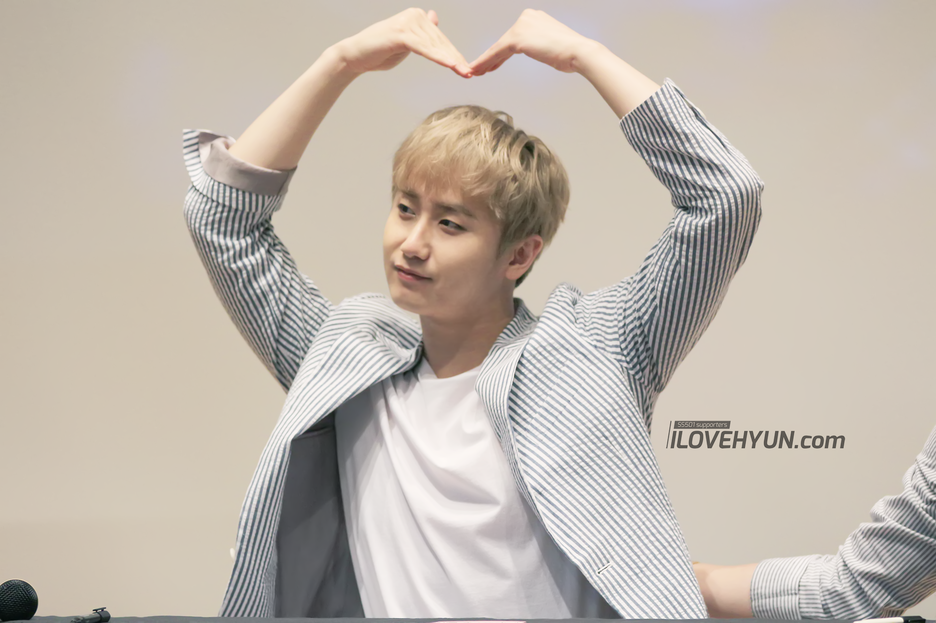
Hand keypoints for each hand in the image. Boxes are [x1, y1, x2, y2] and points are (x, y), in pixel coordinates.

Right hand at [334, 8, 471, 77]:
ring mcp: (407, 23)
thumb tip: (434, 18)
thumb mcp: (406, 42)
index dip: (453, 55)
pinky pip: (424, 48)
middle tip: (471, 73)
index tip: (467, 68)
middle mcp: (414, 15)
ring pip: (435, 46)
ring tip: (465, 73)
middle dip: (456, 60)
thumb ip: (422, 34)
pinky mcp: (401, 33)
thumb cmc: (380, 53)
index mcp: (417, 17)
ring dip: (451, 61)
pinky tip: (451, 65)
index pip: (440, 39)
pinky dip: (438, 57)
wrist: (355, 56)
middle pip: (440, 43)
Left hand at [469, 9, 597, 75]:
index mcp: (535, 17)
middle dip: (491, 58)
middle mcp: (526, 17)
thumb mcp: (552, 44)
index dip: (501, 53)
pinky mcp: (517, 38)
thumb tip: (540, 49)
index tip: (492, 64)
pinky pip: (496, 52)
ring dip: (485, 62)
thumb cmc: (571, 53)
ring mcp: (521, 26)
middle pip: (504, 42)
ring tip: (474, 72)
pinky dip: (485, 62)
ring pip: (498, 48)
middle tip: (479, 69)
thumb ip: (541, 44)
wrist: (579, 52)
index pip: (513, 37)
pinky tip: (477, 70)